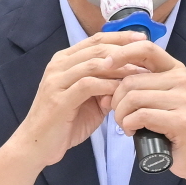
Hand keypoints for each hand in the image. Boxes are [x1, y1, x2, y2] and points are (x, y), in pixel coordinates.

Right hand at [0, 30, 145, 184]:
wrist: (36, 147)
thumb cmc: (63, 124)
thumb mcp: (88, 101)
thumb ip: (104, 88)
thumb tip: (127, 82)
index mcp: (65, 61)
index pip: (96, 40)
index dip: (121, 38)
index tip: (145, 40)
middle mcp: (59, 65)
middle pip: (97, 47)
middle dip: (125, 47)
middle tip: (149, 51)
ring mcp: (57, 80)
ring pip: (94, 62)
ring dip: (120, 66)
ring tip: (141, 71)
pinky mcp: (59, 98)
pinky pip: (88, 84)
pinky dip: (108, 85)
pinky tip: (123, 90)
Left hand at [107, 40, 185, 184]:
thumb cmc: (170, 128)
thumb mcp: (156, 100)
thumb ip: (136, 85)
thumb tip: (102, 77)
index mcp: (175, 69)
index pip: (146, 48)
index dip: (122, 53)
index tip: (104, 65)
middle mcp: (182, 80)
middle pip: (131, 80)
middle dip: (116, 100)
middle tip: (118, 115)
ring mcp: (184, 99)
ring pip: (133, 98)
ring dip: (120, 115)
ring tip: (125, 125)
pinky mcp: (181, 120)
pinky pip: (141, 115)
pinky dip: (129, 125)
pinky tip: (132, 132)